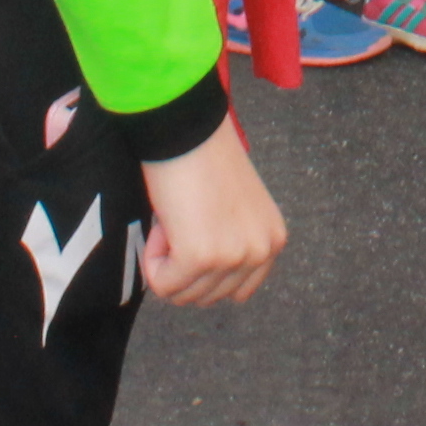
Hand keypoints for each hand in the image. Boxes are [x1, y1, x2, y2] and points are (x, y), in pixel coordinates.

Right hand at [138, 120, 283, 306]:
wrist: (186, 127)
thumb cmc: (203, 158)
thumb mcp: (236, 210)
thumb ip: (233, 245)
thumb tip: (206, 283)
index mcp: (273, 240)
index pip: (237, 292)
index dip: (205, 270)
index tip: (194, 233)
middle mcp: (260, 251)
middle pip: (208, 298)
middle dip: (183, 267)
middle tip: (180, 221)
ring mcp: (233, 256)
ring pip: (183, 295)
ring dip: (167, 262)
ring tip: (174, 218)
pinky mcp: (200, 257)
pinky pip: (162, 284)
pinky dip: (152, 260)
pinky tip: (163, 222)